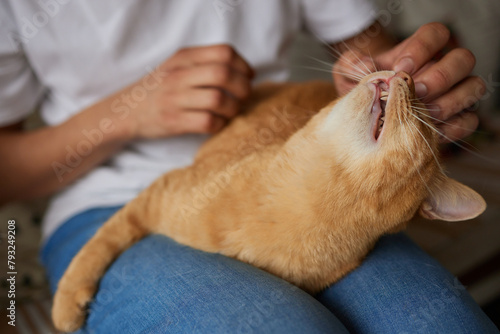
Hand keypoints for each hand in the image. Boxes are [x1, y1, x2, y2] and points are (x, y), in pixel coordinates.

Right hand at [120, 44, 253, 138]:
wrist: (127, 111)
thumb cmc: (161, 88)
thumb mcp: (177, 66)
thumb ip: (204, 63)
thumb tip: (244, 71)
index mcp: (183, 57)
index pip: (224, 52)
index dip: (243, 65)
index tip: (247, 77)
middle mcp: (178, 75)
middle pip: (223, 74)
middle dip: (242, 87)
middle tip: (243, 96)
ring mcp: (175, 98)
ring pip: (218, 99)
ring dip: (233, 108)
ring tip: (231, 111)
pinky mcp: (174, 121)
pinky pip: (208, 122)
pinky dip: (220, 124)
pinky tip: (218, 123)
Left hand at [333, 23, 485, 142]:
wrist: (364, 116)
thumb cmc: (361, 88)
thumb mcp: (349, 73)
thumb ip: (353, 65)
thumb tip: (365, 66)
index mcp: (421, 50)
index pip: (436, 34)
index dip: (423, 48)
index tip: (401, 68)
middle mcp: (443, 67)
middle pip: (462, 60)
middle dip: (440, 77)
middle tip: (415, 92)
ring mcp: (453, 92)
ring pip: (472, 88)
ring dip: (450, 101)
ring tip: (423, 114)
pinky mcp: (456, 119)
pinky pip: (468, 121)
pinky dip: (453, 128)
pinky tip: (429, 132)